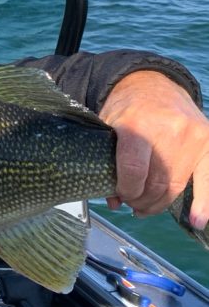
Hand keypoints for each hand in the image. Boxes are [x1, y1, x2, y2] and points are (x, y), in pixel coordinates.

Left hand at [99, 70, 208, 228]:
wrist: (154, 87)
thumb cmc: (127, 111)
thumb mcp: (108, 130)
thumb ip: (108, 164)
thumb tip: (114, 202)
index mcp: (137, 124)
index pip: (134, 171)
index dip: (126, 190)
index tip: (121, 195)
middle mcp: (169, 130)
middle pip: (156, 183)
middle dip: (141, 200)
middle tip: (132, 204)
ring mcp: (193, 136)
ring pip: (176, 187)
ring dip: (160, 204)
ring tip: (146, 208)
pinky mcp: (208, 142)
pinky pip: (207, 180)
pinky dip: (202, 203)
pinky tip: (197, 220)